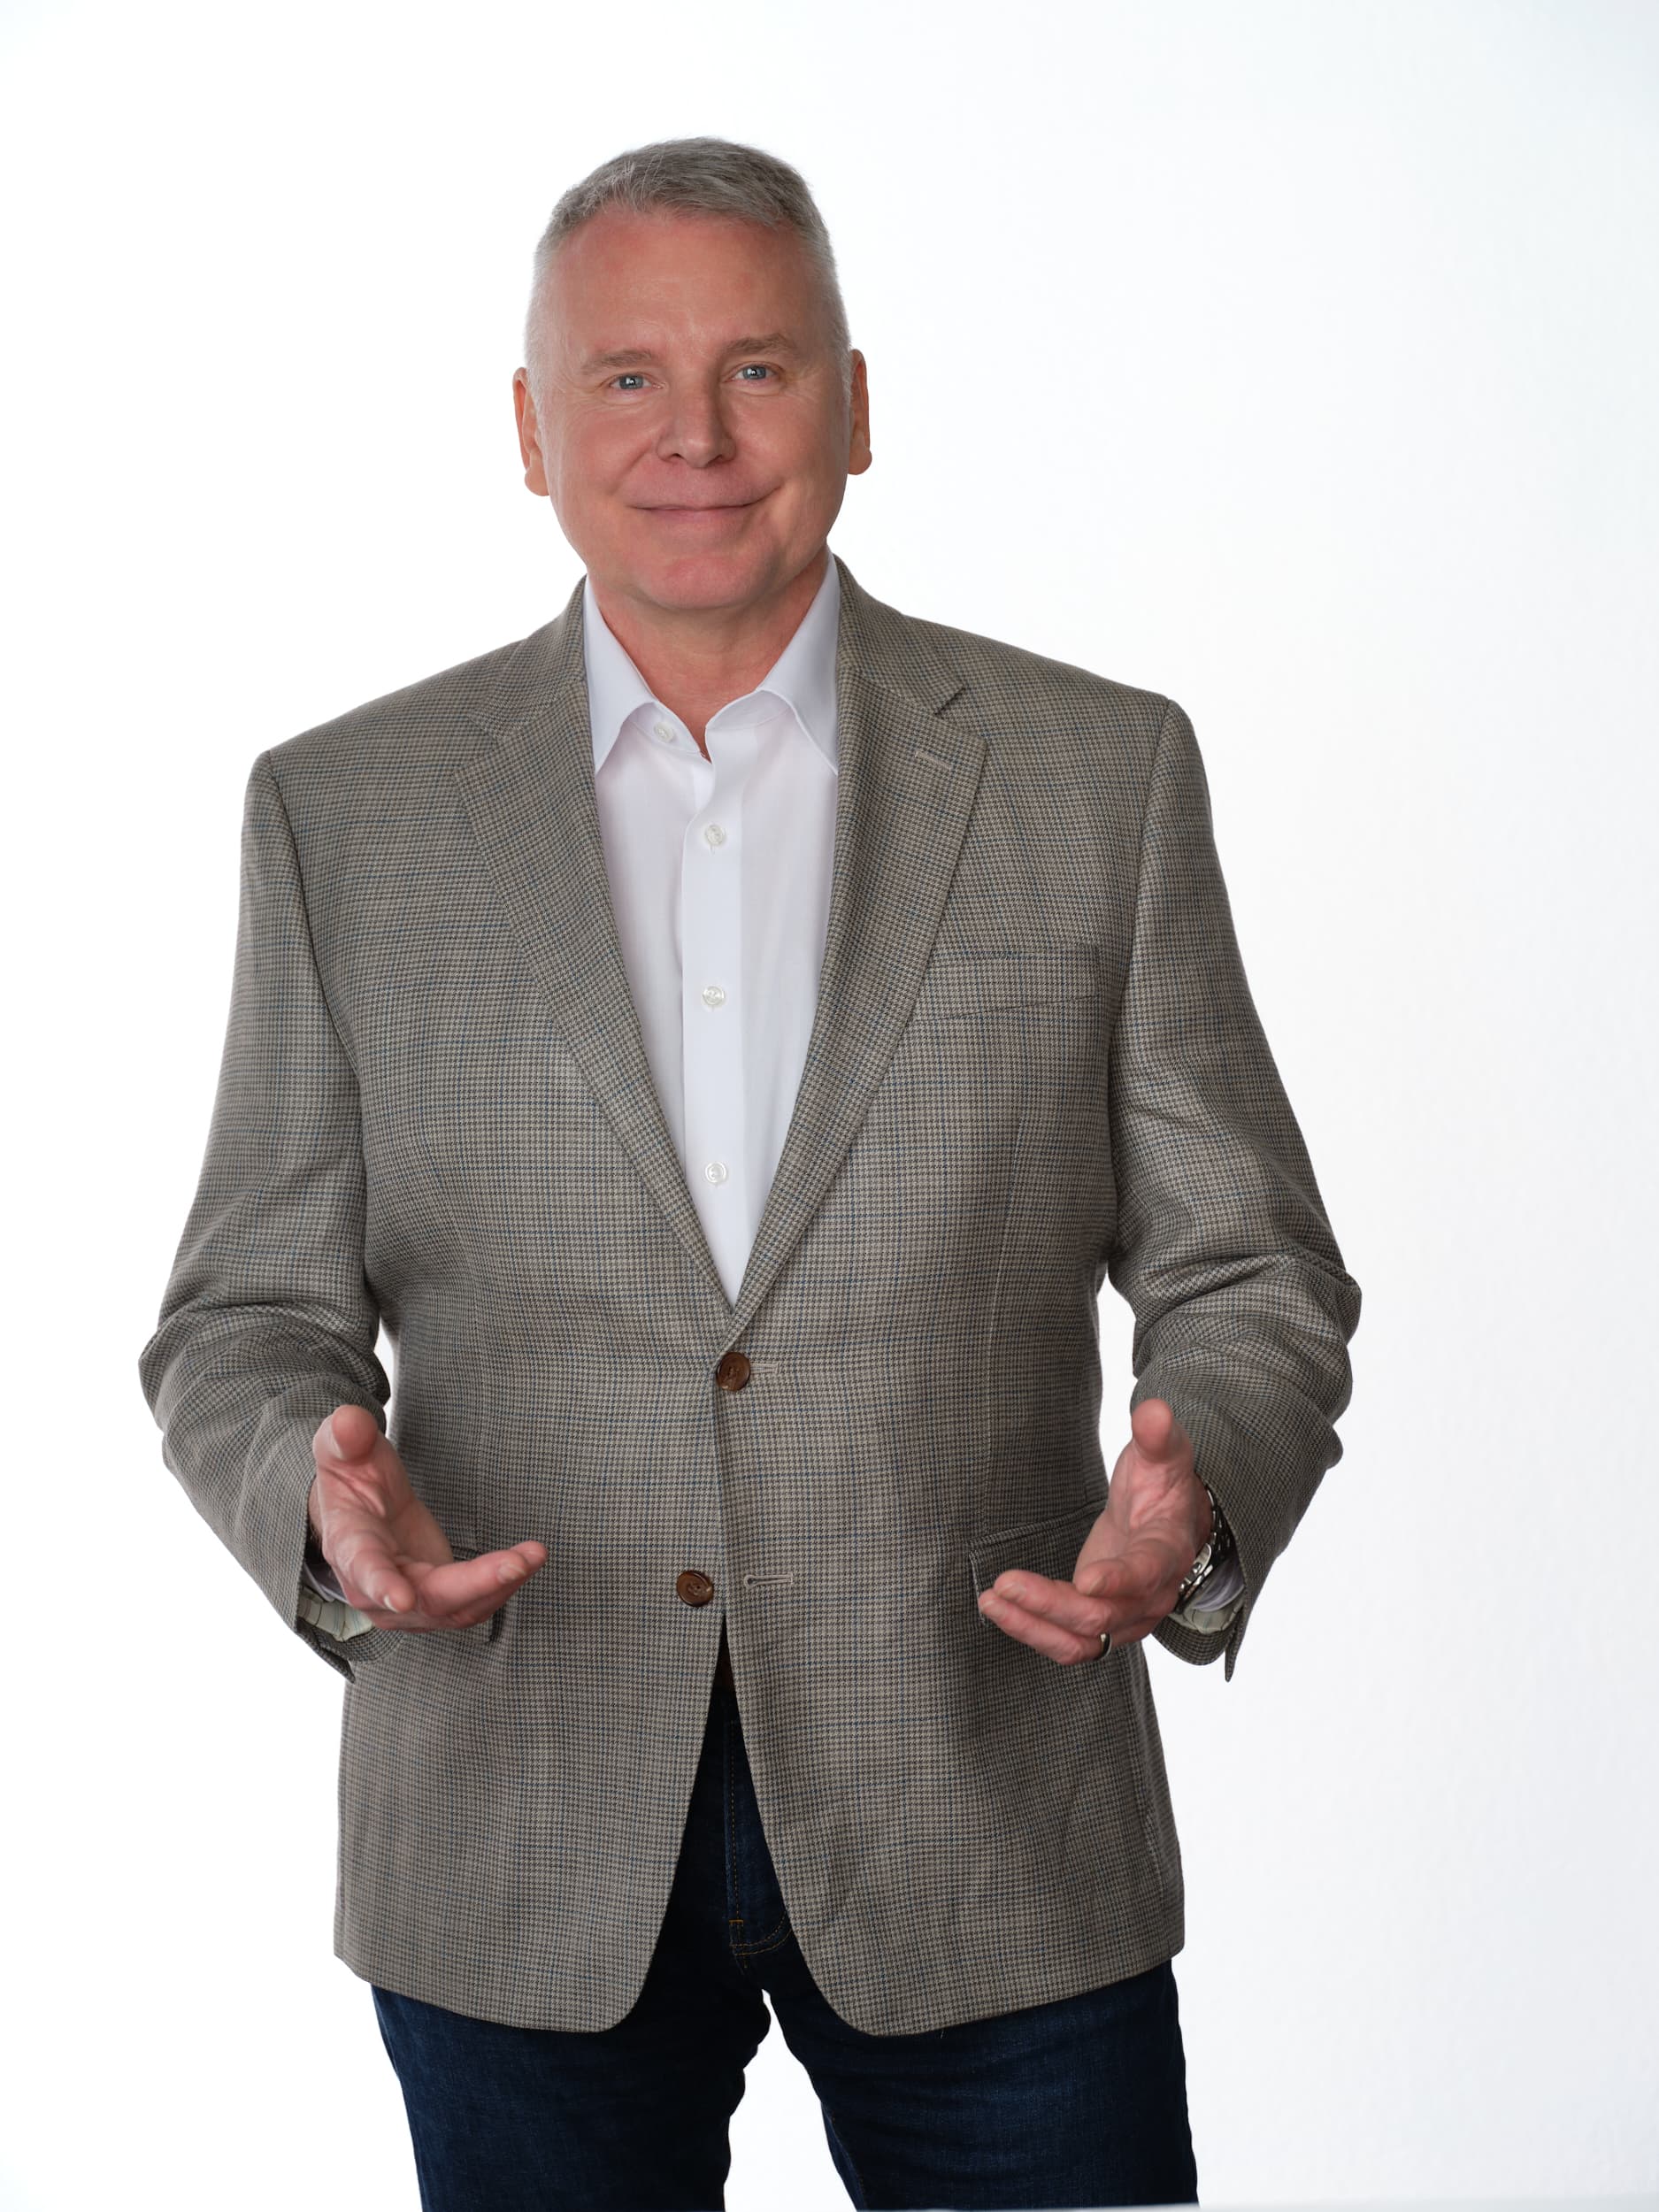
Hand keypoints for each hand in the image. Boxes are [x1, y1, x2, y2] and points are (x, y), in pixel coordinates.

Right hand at [308, 1404, 546, 1633]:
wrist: (358, 1511)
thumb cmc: (350, 1478)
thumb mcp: (341, 1449)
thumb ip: (345, 1437)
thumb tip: (348, 1421)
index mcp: (349, 1545)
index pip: (363, 1567)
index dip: (382, 1584)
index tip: (403, 1598)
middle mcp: (375, 1588)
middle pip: (427, 1597)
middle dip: (474, 1584)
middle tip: (516, 1563)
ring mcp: (406, 1602)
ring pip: (455, 1608)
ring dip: (497, 1586)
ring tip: (533, 1555)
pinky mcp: (435, 1601)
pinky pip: (471, 1604)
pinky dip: (500, 1585)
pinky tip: (527, 1561)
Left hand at [975, 1398, 1211, 1661]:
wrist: (1167, 1519)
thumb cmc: (1162, 1484)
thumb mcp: (1163, 1454)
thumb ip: (1157, 1436)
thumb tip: (1152, 1410)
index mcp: (1168, 1551)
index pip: (1147, 1573)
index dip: (1119, 1580)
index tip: (1085, 1579)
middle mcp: (1151, 1595)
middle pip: (1103, 1616)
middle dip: (1052, 1605)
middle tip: (1005, 1583)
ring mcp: (1126, 1616)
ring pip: (1083, 1641)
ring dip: (1034, 1627)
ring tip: (992, 1601)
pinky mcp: (1100, 1622)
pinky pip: (1069, 1644)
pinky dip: (1033, 1631)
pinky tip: (999, 1608)